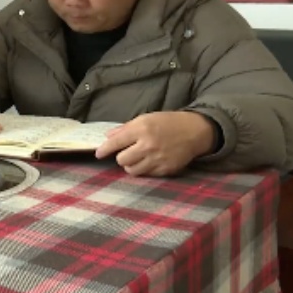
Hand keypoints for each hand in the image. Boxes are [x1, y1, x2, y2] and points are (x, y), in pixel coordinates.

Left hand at [94, 111, 215, 176]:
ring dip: (131, 165)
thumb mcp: (146, 118)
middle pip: (122, 160)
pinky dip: (145, 169)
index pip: (116, 142)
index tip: (98, 154)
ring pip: (132, 170)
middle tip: (127, 152)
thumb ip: (126, 128)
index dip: (104, 149)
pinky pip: (147, 174)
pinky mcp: (166, 169)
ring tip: (137, 158)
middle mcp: (148, 145)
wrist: (194, 131)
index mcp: (141, 129)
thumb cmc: (167, 122)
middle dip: (121, 157)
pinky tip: (150, 161)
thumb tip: (108, 136)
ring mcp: (158, 159)